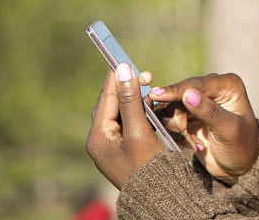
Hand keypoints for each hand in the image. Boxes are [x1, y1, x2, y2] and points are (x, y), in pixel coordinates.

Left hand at [86, 63, 165, 189]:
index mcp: (98, 137)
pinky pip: (133, 123)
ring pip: (124, 113)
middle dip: (128, 87)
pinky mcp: (129, 149)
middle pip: (112, 104)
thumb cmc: (147, 167)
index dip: (116, 78)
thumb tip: (123, 69)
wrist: (160, 198)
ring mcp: (116, 146)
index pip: (105, 98)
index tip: (126, 60)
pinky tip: (155, 107)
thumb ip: (130, 100)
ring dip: (138, 99)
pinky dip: (143, 112)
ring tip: (153, 90)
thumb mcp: (138, 130)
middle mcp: (104, 141)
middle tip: (147, 75)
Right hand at [148, 73, 258, 184]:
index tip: (156, 94)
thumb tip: (188, 94)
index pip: (196, 84)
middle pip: (180, 95)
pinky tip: (193, 144)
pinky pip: (171, 119)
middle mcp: (212, 88)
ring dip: (179, 128)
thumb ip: (209, 112)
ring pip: (172, 107)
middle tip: (187, 136)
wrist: (238, 166)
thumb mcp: (230, 130)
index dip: (175, 90)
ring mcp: (199, 100)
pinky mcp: (188, 114)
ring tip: (195, 144)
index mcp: (227, 85)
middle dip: (179, 118)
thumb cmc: (241, 147)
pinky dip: (177, 134)